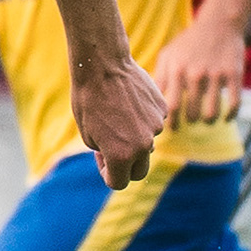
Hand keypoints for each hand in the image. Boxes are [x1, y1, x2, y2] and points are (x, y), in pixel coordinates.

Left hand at [72, 55, 165, 189]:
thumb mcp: (88, 135)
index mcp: (121, 156)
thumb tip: (122, 160)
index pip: (118, 183)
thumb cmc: (88, 101)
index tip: (101, 158)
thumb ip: (106, 154)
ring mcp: (156, 127)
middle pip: (140, 171)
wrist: (102, 67)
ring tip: (117, 116)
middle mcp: (143, 145)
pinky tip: (128, 102)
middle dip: (126, 167)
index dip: (106, 173)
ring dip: (134, 138)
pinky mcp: (162, 110)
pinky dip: (142, 119)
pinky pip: (153, 123)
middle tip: (113, 150)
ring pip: (147, 144)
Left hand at [150, 11, 246, 128]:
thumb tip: (151, 103)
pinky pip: (234, 103)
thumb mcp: (168, 55)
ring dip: (208, 121)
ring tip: (205, 120)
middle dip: (189, 122)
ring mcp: (216, 74)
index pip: (171, 106)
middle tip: (189, 122)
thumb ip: (160, 78)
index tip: (172, 129)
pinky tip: (225, 117)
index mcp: (176, 70)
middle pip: (191, 112)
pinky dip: (229, 115)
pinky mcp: (234, 74)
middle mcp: (195, 73)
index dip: (171, 122)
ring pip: (212, 113)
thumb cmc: (188, 43)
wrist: (218, 24)